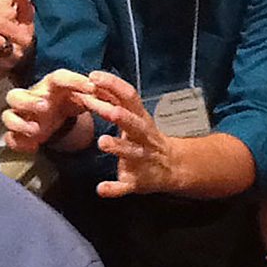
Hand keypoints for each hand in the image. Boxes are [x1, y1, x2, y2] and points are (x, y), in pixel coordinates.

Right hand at [2, 69, 94, 152]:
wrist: (57, 113)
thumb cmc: (67, 100)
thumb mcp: (83, 96)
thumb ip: (96, 97)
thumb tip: (111, 99)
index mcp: (51, 85)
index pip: (59, 77)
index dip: (74, 80)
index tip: (91, 87)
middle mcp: (33, 98)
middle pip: (16, 95)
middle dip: (28, 102)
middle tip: (44, 107)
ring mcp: (23, 116)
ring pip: (7, 116)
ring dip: (20, 123)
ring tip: (37, 130)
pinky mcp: (20, 133)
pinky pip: (10, 138)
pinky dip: (19, 144)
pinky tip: (33, 146)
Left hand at [80, 71, 178, 197]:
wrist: (173, 166)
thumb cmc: (145, 137)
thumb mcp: (134, 117)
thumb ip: (115, 102)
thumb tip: (93, 81)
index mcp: (140, 118)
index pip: (128, 97)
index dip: (113, 86)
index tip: (93, 77)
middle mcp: (144, 136)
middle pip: (134, 124)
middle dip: (122, 117)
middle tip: (107, 110)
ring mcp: (142, 159)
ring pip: (132, 152)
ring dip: (119, 147)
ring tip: (103, 142)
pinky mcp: (138, 181)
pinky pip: (126, 186)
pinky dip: (114, 188)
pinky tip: (100, 189)